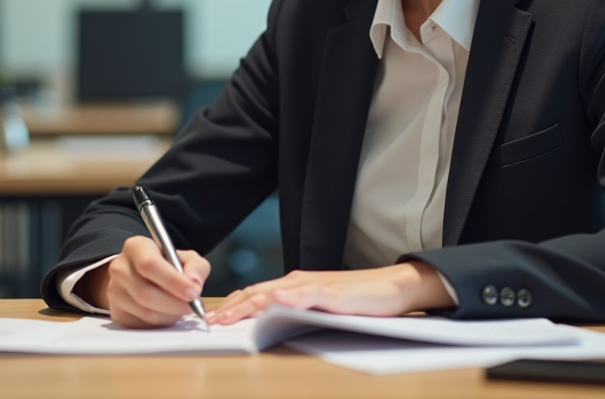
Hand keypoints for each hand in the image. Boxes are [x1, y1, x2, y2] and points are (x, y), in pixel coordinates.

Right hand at [78, 236, 210, 327]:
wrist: (141, 276)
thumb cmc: (166, 265)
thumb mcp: (186, 258)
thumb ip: (196, 267)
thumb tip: (194, 284)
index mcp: (136, 247)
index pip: (150, 264)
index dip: (173, 281)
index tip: (193, 292)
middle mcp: (120, 268)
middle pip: (145, 293)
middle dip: (174, 304)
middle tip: (192, 306)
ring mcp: (114, 291)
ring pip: (145, 312)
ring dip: (169, 315)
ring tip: (181, 309)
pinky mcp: (116, 312)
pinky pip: (141, 324)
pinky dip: (160, 323)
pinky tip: (168, 314)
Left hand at [207, 261, 453, 325]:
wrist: (393, 287)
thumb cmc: (359, 300)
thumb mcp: (321, 306)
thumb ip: (297, 310)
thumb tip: (271, 321)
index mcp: (296, 285)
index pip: (257, 293)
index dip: (233, 305)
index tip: (214, 318)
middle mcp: (300, 282)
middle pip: (258, 292)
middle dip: (232, 307)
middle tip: (211, 322)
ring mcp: (315, 286)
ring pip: (276, 293)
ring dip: (250, 303)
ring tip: (229, 315)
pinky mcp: (333, 293)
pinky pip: (307, 295)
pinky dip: (289, 298)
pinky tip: (276, 300)